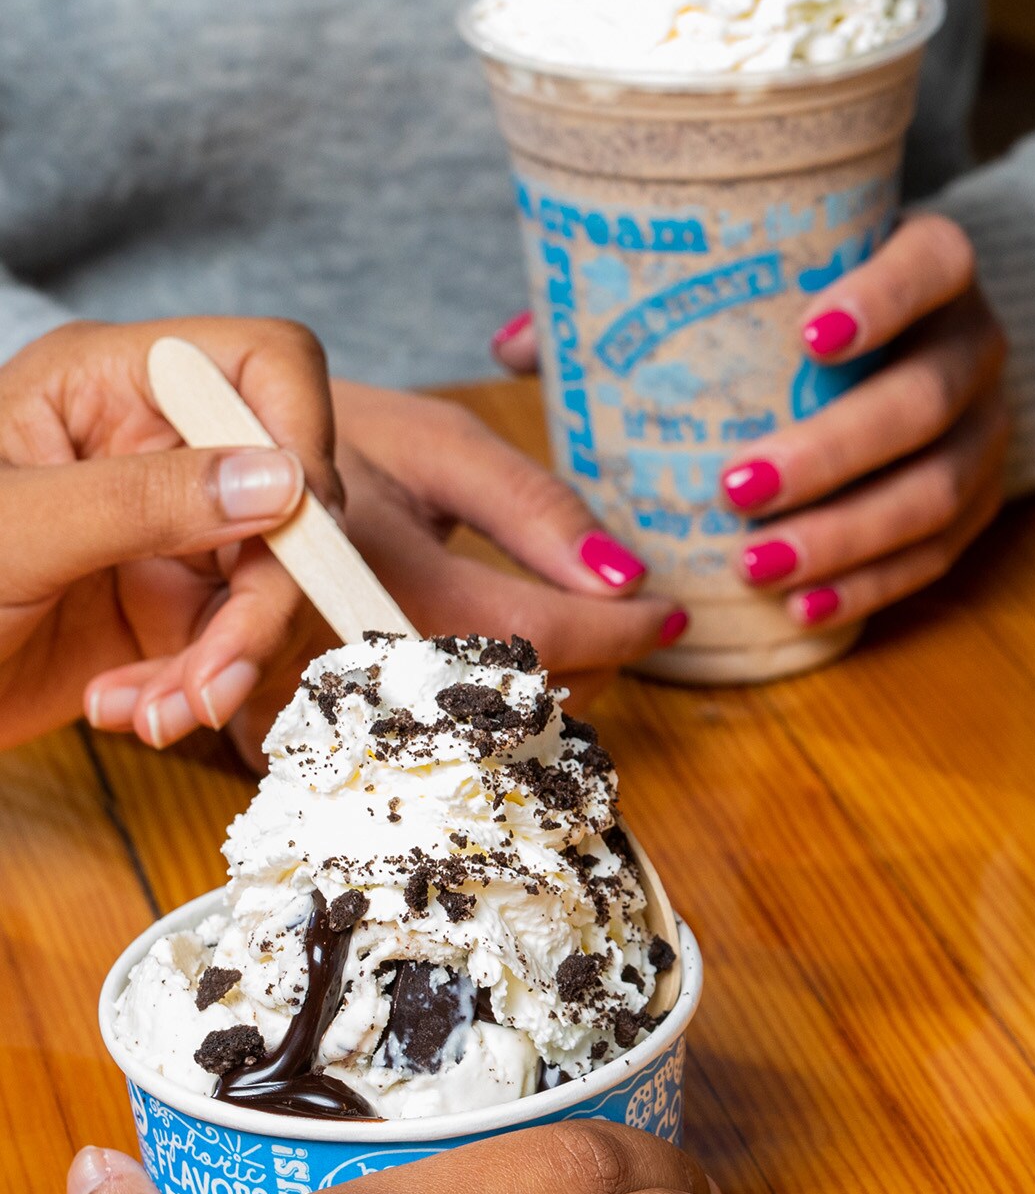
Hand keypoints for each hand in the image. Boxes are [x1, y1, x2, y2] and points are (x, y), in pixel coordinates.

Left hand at [0, 318, 338, 751]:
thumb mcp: (9, 534)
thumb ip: (139, 499)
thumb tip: (281, 479)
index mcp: (110, 386)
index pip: (263, 366)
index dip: (299, 435)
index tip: (295, 526)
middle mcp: (157, 449)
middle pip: (292, 493)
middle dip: (267, 594)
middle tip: (221, 674)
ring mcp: (171, 531)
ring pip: (276, 579)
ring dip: (232, 659)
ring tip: (159, 713)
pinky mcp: (173, 607)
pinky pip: (237, 642)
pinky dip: (199, 688)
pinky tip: (130, 709)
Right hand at [218, 381, 684, 756]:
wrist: (209, 467)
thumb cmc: (331, 441)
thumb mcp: (438, 442)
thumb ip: (533, 509)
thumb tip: (625, 576)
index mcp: (379, 570)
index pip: (534, 635)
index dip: (620, 633)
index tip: (667, 614)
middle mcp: (338, 655)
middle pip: (512, 707)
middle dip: (586, 667)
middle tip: (622, 624)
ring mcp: (307, 708)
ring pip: (470, 743)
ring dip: (539, 698)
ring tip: (572, 642)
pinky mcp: (289, 736)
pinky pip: (409, 752)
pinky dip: (477, 717)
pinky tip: (504, 673)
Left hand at [495, 213, 1009, 631]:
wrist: (916, 338)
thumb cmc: (811, 302)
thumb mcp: (756, 279)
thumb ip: (648, 295)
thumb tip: (522, 346)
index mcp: (933, 267)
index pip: (932, 264)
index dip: (883, 298)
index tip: (810, 334)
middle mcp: (974, 345)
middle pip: (924, 400)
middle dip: (832, 452)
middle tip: (738, 488)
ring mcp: (988, 428)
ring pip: (937, 490)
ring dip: (846, 536)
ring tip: (757, 565)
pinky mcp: (983, 501)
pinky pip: (939, 555)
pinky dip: (870, 585)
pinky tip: (803, 607)